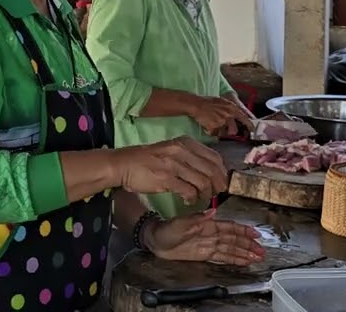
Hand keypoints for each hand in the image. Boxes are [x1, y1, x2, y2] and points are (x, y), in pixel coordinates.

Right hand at [111, 136, 228, 204]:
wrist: (123, 164)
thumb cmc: (147, 159)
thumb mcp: (171, 150)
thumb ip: (190, 157)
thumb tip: (211, 170)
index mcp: (185, 143)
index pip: (215, 157)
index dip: (222, 172)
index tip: (220, 182)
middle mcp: (182, 151)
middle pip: (212, 170)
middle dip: (217, 185)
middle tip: (215, 194)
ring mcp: (174, 164)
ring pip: (203, 182)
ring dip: (205, 194)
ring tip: (201, 198)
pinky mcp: (166, 178)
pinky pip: (189, 191)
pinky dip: (192, 198)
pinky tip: (188, 201)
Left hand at [147, 209, 265, 265]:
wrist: (156, 241)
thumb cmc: (167, 229)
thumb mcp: (181, 223)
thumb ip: (198, 219)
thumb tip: (214, 211)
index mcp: (208, 225)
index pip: (230, 228)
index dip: (244, 231)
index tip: (256, 234)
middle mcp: (212, 235)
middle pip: (234, 240)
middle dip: (248, 245)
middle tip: (262, 251)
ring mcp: (210, 245)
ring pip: (231, 249)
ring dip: (244, 253)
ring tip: (258, 257)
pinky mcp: (205, 255)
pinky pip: (223, 257)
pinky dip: (234, 259)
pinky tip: (243, 262)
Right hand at [190, 96, 250, 137]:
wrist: (197, 104)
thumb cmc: (208, 102)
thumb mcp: (223, 101)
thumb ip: (231, 108)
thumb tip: (237, 115)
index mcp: (232, 108)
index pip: (244, 118)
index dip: (249, 125)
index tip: (252, 130)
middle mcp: (228, 115)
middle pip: (234, 130)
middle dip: (230, 132)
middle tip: (224, 129)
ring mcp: (221, 122)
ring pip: (223, 133)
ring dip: (219, 131)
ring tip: (213, 124)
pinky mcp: (214, 127)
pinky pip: (214, 134)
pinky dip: (211, 131)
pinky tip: (207, 124)